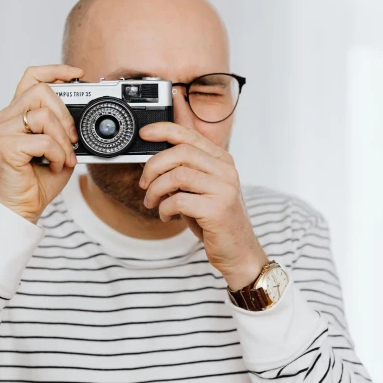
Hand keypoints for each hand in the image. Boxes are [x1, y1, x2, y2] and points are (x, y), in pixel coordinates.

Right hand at [0, 65, 82, 222]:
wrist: (23, 207)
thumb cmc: (38, 179)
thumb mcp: (58, 147)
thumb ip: (63, 127)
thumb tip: (82, 113)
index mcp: (16, 113)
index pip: (32, 77)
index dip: (55, 70)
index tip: (77, 74)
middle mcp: (5, 118)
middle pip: (40, 91)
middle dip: (65, 114)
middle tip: (73, 138)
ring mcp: (2, 130)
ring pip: (43, 116)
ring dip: (62, 139)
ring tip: (63, 157)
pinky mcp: (5, 146)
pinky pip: (43, 140)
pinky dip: (57, 155)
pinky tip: (54, 166)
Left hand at [138, 122, 268, 289]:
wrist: (238, 252)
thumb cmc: (214, 220)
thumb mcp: (198, 190)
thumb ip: (182, 171)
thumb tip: (151, 159)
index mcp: (222, 161)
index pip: (190, 135)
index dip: (164, 130)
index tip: (144, 134)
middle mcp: (226, 171)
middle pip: (180, 152)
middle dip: (153, 166)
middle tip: (144, 183)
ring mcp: (224, 189)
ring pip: (177, 175)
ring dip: (155, 189)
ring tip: (152, 202)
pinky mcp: (217, 209)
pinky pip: (178, 200)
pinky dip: (164, 208)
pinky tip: (166, 216)